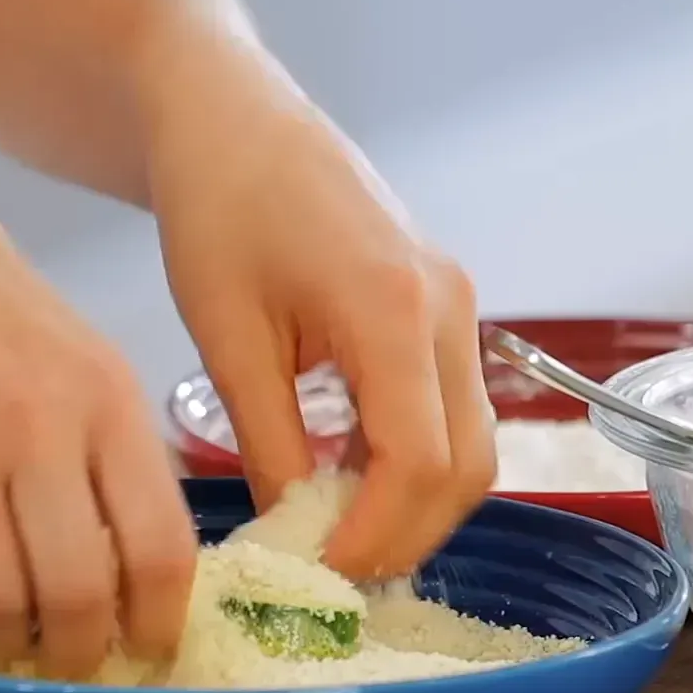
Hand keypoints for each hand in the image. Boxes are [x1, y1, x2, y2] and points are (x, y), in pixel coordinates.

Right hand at [0, 147, 195, 678]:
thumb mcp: (82, 357)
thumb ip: (114, 449)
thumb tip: (144, 556)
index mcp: (110, 403)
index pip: (161, 545)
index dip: (161, 618)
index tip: (152, 646)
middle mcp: (44, 431)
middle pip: (81, 590)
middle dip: (79, 652)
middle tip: (72, 665)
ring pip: (0, 595)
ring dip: (7, 638)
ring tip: (9, 640)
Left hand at [150, 76, 496, 580]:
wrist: (235, 118)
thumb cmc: (217, 206)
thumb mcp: (227, 336)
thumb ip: (269, 442)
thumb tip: (294, 535)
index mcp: (392, 307)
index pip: (419, 461)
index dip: (377, 535)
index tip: (319, 572)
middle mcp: (449, 307)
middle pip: (469, 465)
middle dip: (408, 534)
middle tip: (333, 574)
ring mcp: (459, 304)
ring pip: (475, 444)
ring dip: (417, 503)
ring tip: (338, 534)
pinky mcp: (448, 306)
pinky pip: (456, 408)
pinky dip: (416, 460)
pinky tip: (350, 477)